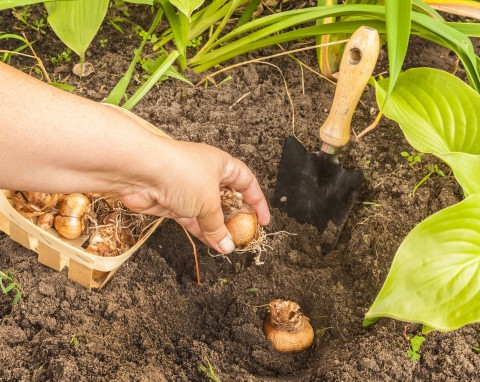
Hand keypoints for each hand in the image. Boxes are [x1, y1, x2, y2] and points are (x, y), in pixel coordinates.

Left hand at [117, 139, 269, 253]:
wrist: (140, 171)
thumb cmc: (181, 174)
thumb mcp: (208, 201)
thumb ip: (219, 225)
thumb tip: (228, 245)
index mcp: (220, 164)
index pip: (246, 181)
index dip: (257, 200)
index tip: (263, 220)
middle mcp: (205, 174)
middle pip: (226, 197)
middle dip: (235, 217)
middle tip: (243, 235)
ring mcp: (187, 188)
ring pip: (208, 211)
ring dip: (217, 228)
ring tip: (228, 245)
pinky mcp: (172, 202)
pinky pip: (191, 219)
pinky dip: (201, 231)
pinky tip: (212, 244)